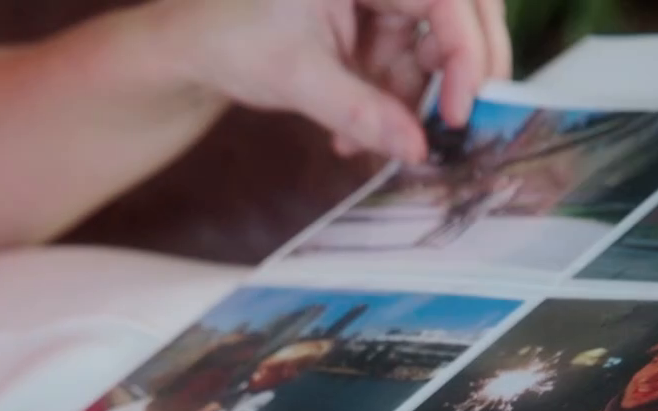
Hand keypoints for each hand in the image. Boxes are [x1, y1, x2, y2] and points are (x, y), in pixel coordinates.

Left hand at [141, 0, 511, 161]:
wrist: (192, 47)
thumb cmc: (227, 37)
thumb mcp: (295, 76)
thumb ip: (359, 112)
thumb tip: (416, 148)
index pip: (446, 0)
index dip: (465, 54)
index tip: (460, 110)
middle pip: (457, 15)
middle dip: (455, 76)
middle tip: (454, 127)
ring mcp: (380, 0)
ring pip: (433, 50)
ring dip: (409, 103)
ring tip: (366, 144)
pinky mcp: (373, 27)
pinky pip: (404, 66)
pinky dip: (387, 105)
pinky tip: (353, 137)